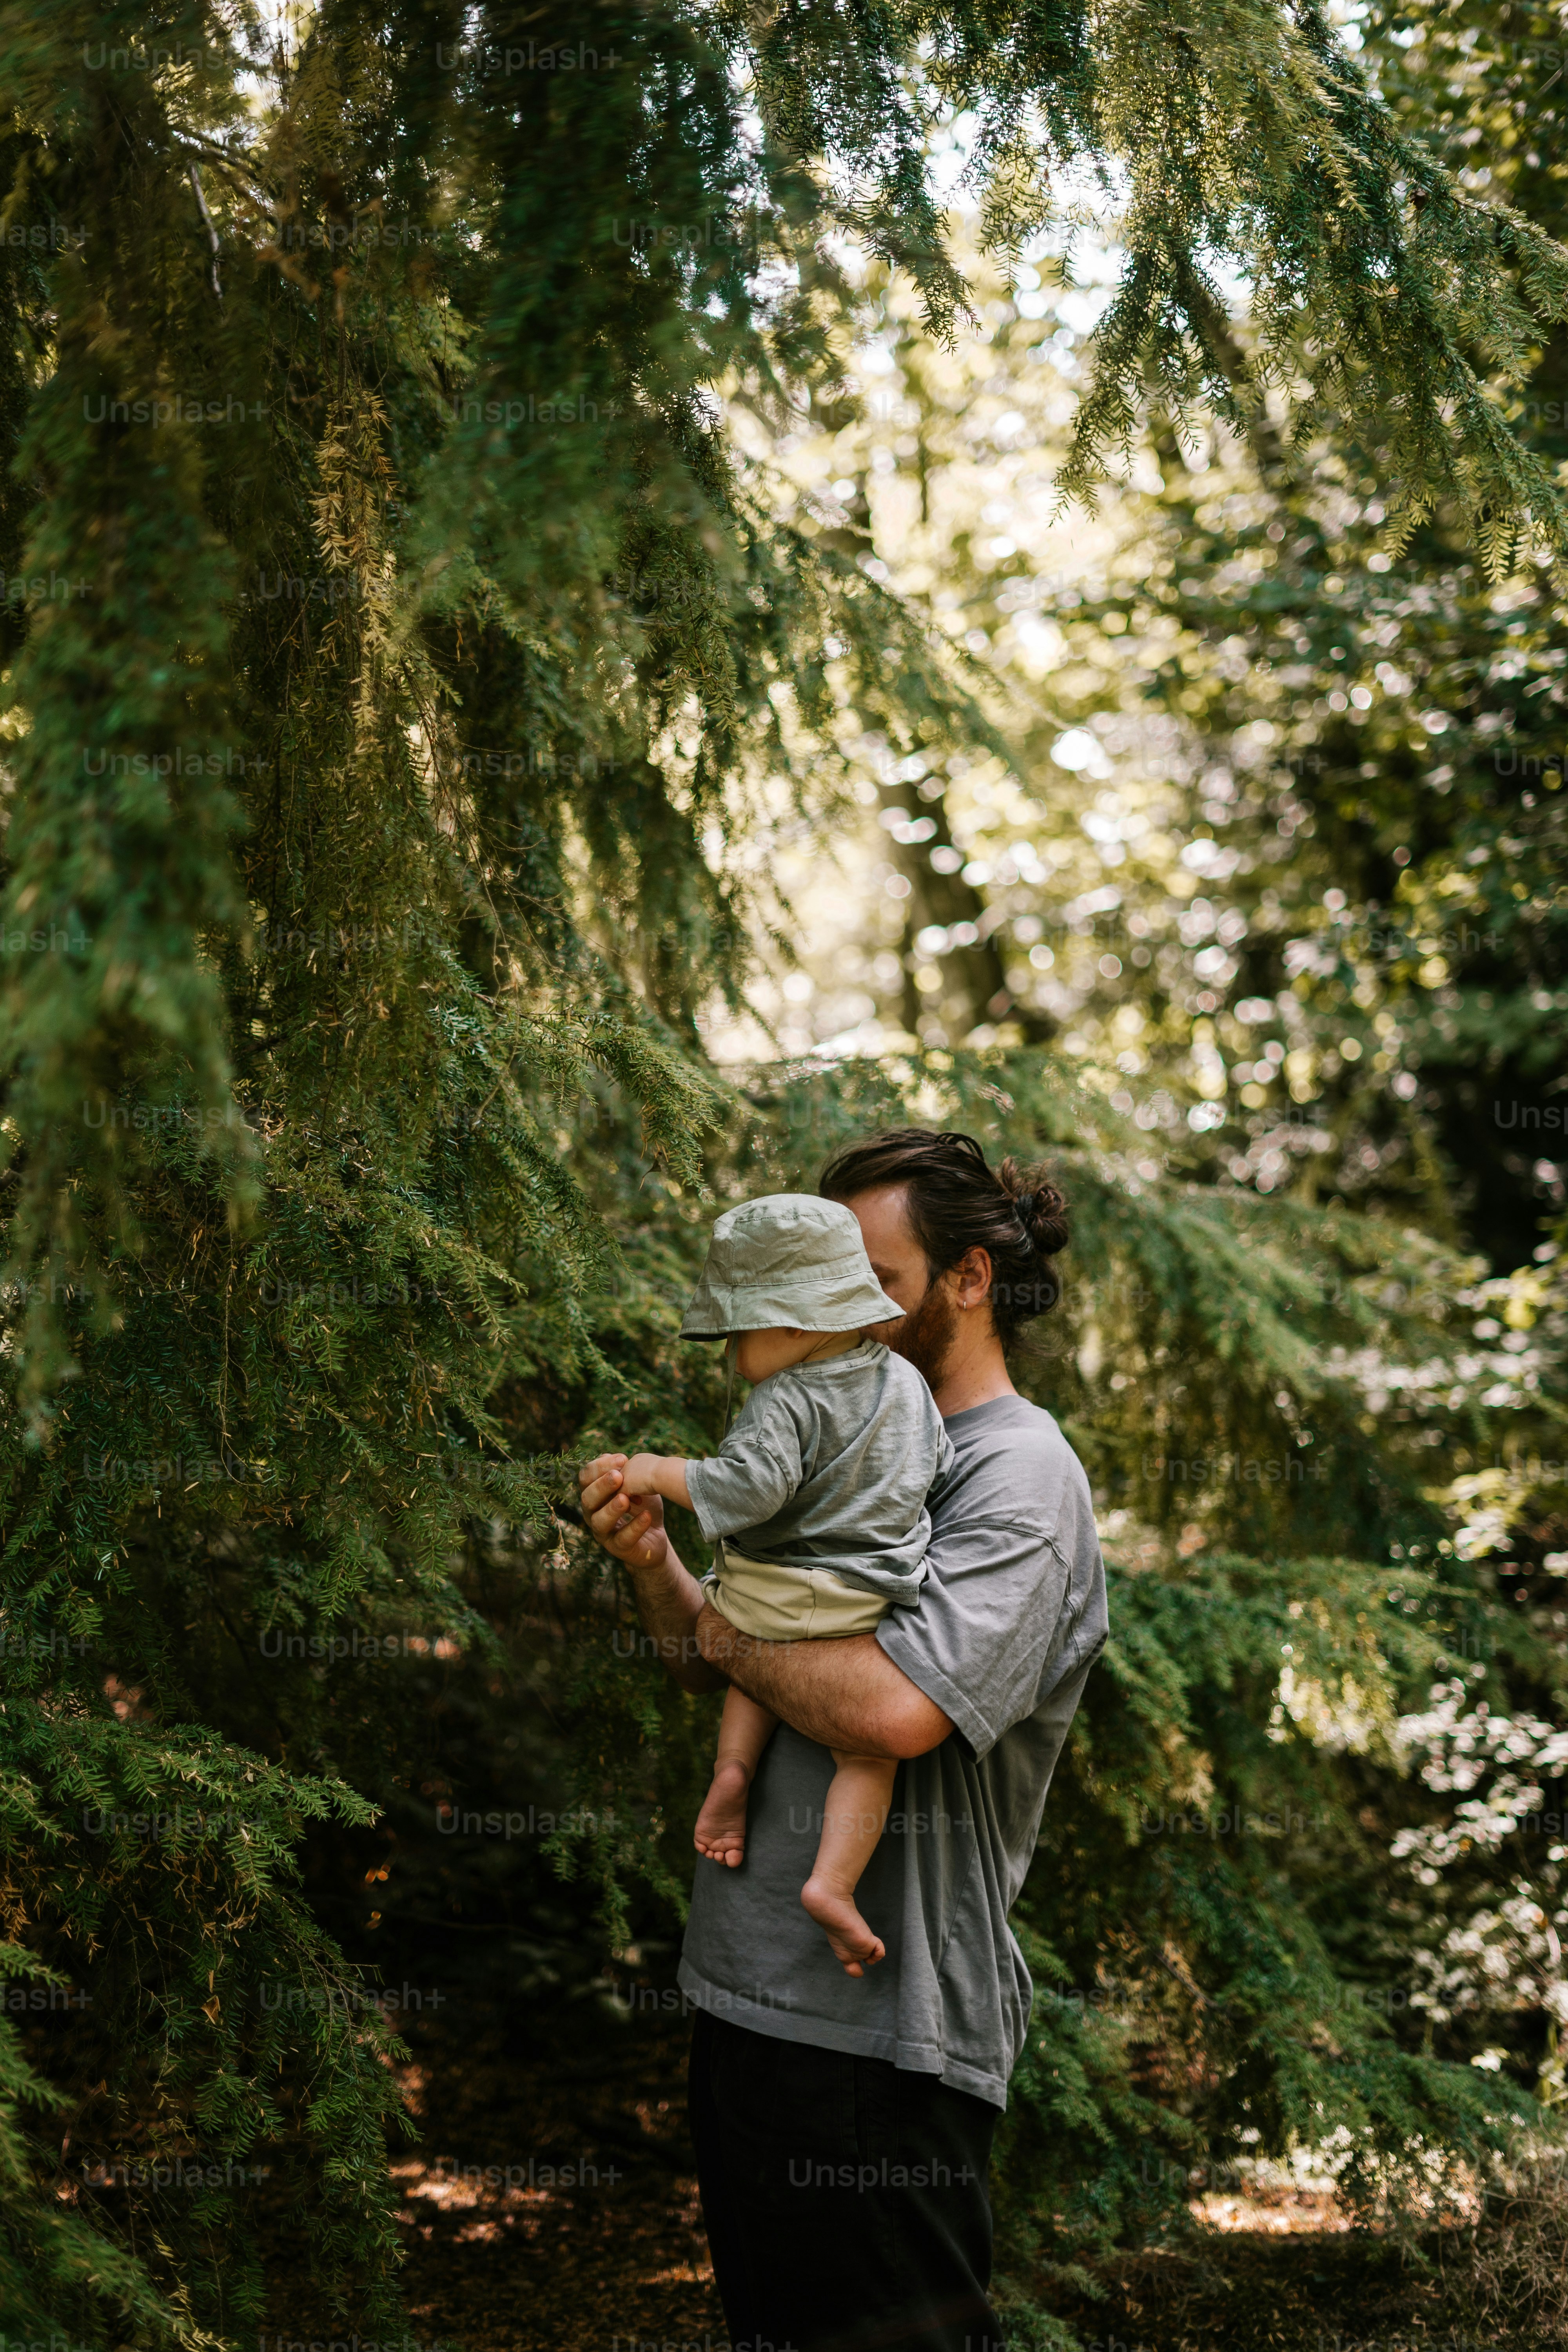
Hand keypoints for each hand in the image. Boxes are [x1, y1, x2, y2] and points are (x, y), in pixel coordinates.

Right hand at [578, 1454, 669, 1572]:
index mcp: (593, 1494)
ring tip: (625, 1499)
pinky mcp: (618, 1548)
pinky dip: (635, 1526)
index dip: (599, 1467)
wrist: (656, 1533)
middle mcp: (592, 1513)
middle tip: (618, 1476)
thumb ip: (623, 1471)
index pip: (586, 1478)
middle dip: (602, 1486)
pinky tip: (646, 1516)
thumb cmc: (641, 1504)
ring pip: (599, 1521)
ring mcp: (603, 1532)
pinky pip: (622, 1538)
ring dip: (611, 1508)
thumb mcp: (635, 1484)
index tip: (623, 1459)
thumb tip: (607, 1456)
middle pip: (587, 1498)